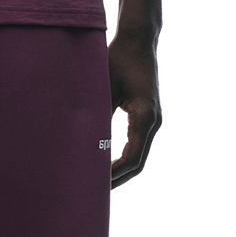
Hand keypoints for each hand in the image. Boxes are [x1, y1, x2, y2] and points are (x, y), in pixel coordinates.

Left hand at [108, 33, 161, 187]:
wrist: (137, 42)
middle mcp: (152, 121)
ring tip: (98, 186)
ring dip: (119, 172)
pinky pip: (136, 146)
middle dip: (116, 179)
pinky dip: (122, 160)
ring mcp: (151, 121)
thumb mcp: (103, 86)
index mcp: (144, 115)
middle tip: (94, 194)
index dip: (114, 174)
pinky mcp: (145, 118)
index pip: (132, 157)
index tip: (96, 184)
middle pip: (136, 163)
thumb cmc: (117, 60)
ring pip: (138, 157)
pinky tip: (105, 167)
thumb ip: (97, 114)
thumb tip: (82, 143)